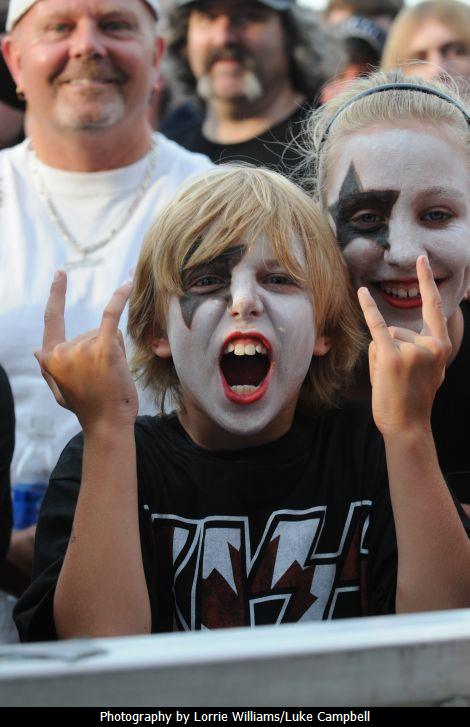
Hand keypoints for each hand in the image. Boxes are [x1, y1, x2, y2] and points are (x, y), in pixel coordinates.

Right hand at [36, 271, 137, 430]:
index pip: (52, 319)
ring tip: (111, 376)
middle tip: (103, 378)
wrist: (108, 424)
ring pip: (106, 334)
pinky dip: (120, 298)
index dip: (56, 295)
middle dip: (101, 349)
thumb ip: (48, 370)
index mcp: (49, 358)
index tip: (60, 275)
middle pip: (90, 332)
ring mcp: (82, 348)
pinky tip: (129, 283)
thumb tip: (35, 350)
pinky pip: (111, 315)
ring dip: (114, 351)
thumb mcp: (60, 391)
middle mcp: (62, 350)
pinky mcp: (103, 347)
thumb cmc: (88, 409)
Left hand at [358, 255, 451, 437]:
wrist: (407, 427)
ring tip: (389, 381)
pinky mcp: (392, 357)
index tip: (422, 258)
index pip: (434, 308)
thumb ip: (419, 349)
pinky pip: (377, 327)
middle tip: (397, 379)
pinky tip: (360, 292)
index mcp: (441, 346)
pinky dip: (368, 309)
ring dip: (380, 358)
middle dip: (389, 351)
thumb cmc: (413, 399)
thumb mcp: (427, 371)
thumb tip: (390, 333)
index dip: (426, 282)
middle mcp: (430, 345)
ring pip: (383, 339)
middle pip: (397, 330)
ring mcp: (412, 351)